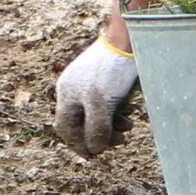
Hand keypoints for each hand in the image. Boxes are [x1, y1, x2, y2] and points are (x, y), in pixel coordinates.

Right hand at [53, 36, 139, 155]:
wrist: (127, 39)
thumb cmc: (111, 71)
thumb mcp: (101, 105)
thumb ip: (96, 129)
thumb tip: (95, 149)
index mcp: (67, 95)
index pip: (66, 129)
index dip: (78, 145)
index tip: (95, 155)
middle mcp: (73, 89)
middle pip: (81, 123)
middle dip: (100, 135)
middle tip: (120, 141)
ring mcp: (87, 83)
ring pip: (95, 114)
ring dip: (111, 125)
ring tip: (128, 127)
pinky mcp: (102, 79)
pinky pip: (105, 103)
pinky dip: (116, 113)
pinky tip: (129, 115)